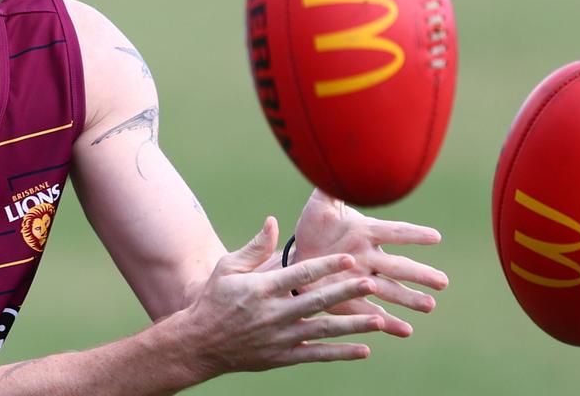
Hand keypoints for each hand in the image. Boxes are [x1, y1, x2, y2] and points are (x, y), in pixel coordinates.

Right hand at [182, 216, 385, 376]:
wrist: (200, 343)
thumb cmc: (214, 299)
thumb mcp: (227, 268)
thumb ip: (254, 248)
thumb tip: (273, 222)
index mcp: (260, 288)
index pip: (300, 274)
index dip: (326, 266)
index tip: (350, 258)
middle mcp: (272, 313)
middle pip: (316, 302)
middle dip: (346, 292)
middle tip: (372, 283)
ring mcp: (279, 337)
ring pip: (323, 331)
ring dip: (353, 326)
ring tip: (380, 320)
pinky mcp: (282, 357)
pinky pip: (316, 355)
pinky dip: (340, 354)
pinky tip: (363, 350)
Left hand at [293, 189, 448, 336]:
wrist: (297, 253)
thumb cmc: (314, 226)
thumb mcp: (321, 204)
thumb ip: (332, 187)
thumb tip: (340, 161)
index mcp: (365, 232)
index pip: (393, 232)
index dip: (412, 234)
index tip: (436, 236)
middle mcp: (369, 257)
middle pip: (397, 266)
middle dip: (419, 273)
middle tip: (443, 282)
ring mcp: (361, 280)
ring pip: (390, 291)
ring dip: (409, 299)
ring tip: (429, 306)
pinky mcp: (349, 300)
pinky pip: (370, 312)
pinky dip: (388, 323)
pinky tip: (406, 331)